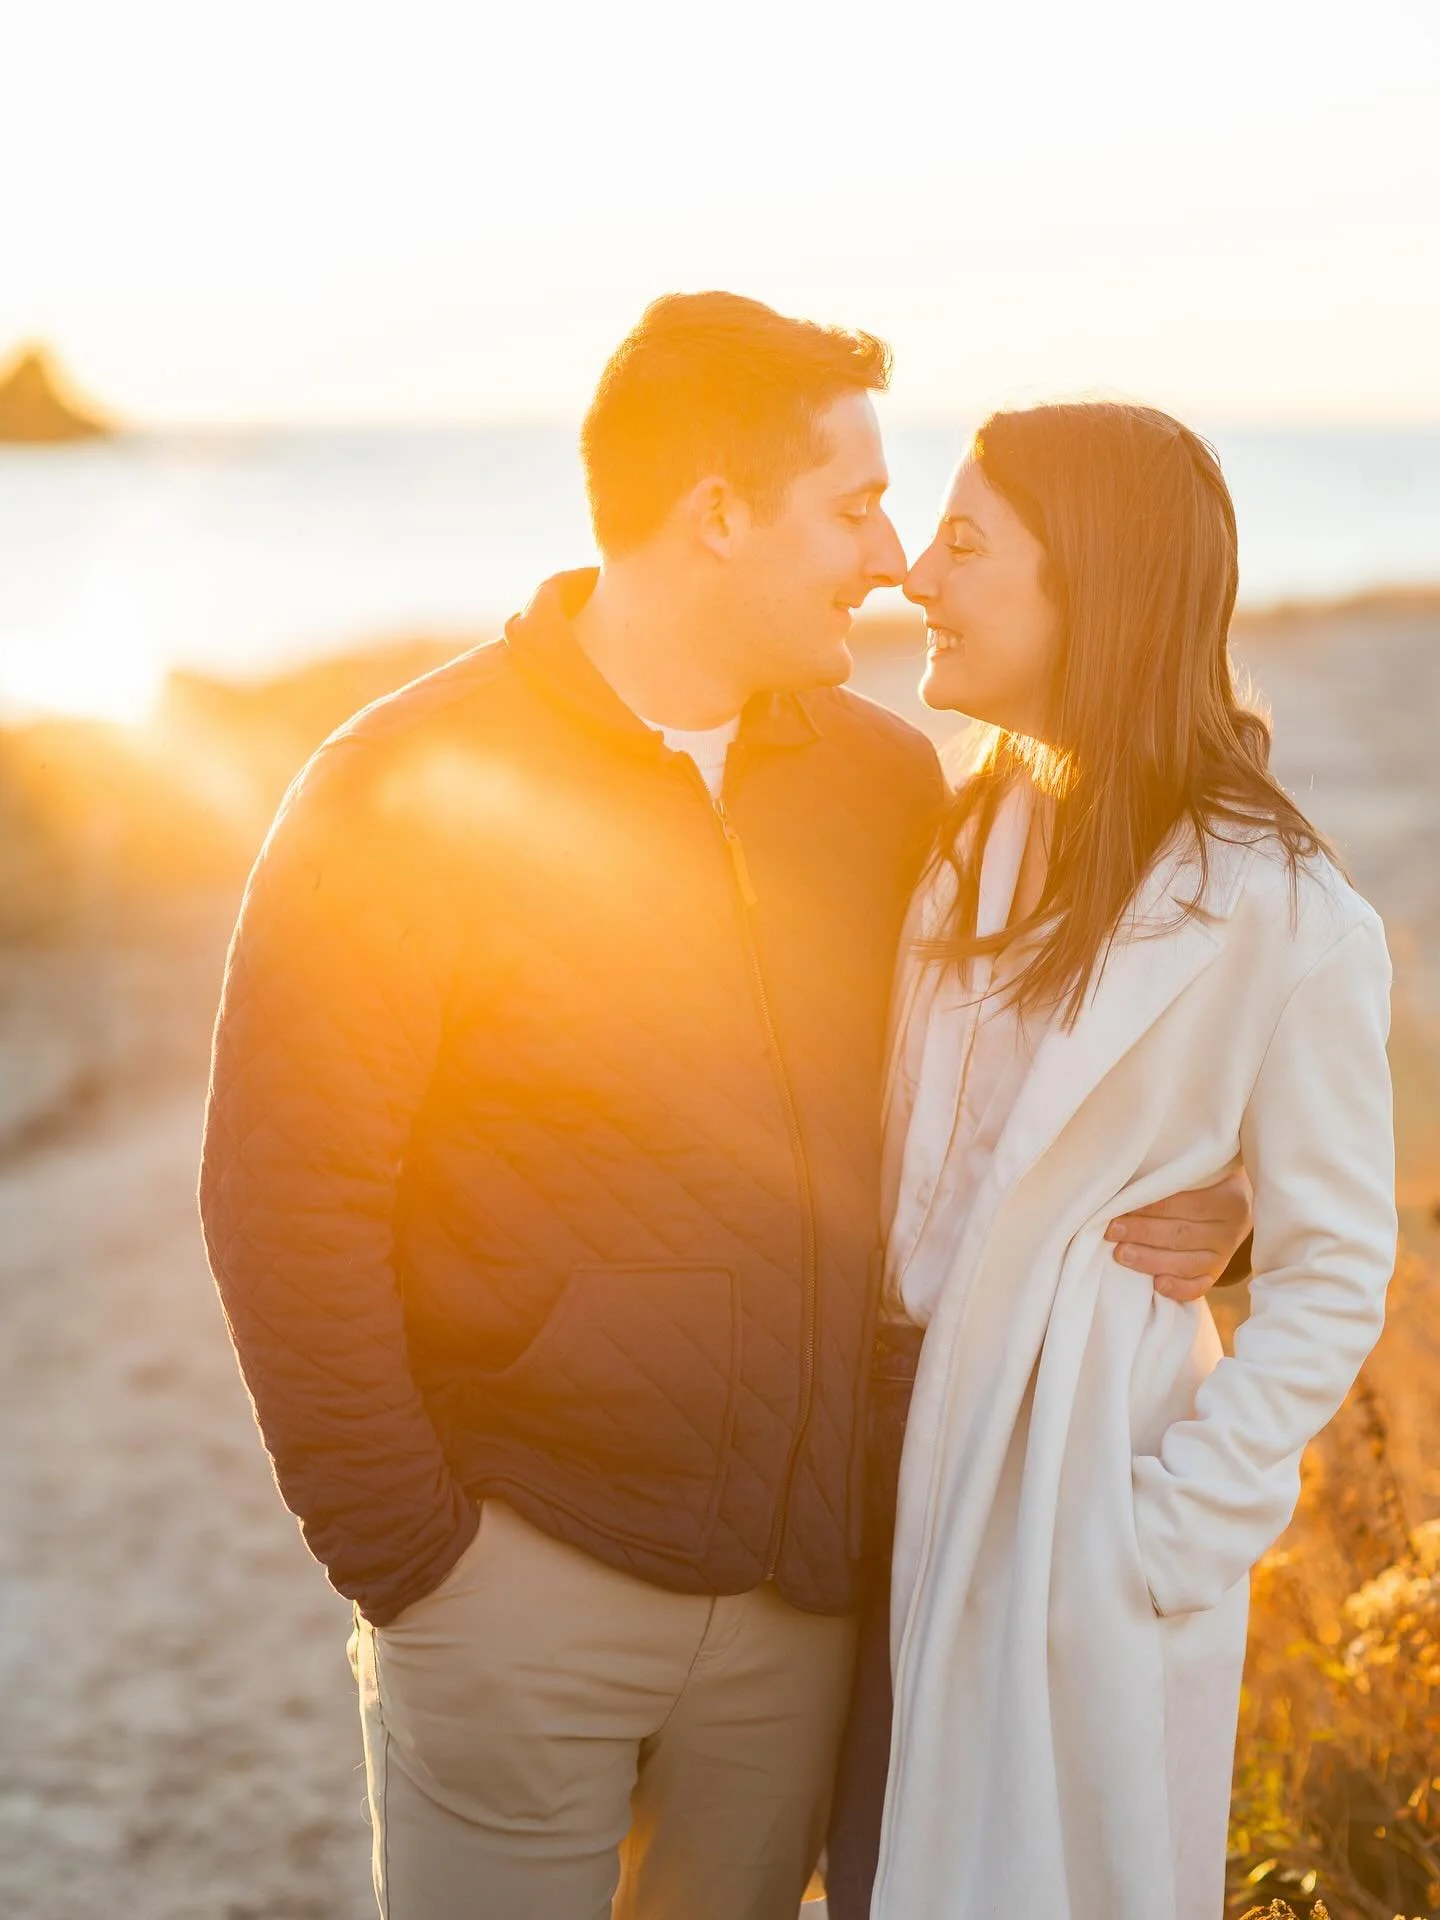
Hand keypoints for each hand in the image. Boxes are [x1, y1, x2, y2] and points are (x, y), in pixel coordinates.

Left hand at [1105, 1164, 1253, 1303]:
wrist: (1236, 1200)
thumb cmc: (1203, 1180)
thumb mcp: (1198, 1171)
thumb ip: (1171, 1177)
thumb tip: (1126, 1187)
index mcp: (1230, 1197)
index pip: (1188, 1203)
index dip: (1153, 1206)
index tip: (1120, 1205)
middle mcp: (1230, 1228)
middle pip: (1182, 1234)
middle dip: (1143, 1233)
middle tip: (1112, 1230)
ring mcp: (1225, 1254)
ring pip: (1187, 1263)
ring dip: (1151, 1260)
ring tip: (1121, 1254)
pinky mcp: (1216, 1273)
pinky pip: (1198, 1286)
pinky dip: (1178, 1288)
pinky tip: (1156, 1285)